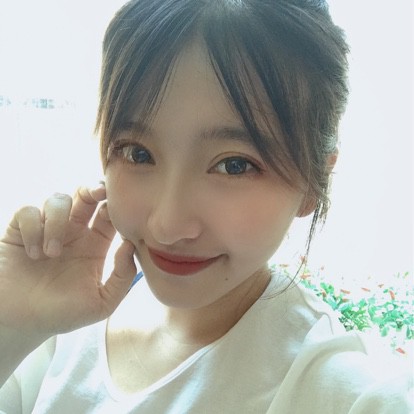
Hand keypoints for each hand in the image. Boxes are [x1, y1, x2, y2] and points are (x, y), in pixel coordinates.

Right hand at [0, 185, 136, 340]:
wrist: (20, 324)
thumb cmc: (61, 314)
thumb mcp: (101, 303)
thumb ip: (122, 278)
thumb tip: (129, 245)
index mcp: (95, 244)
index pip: (110, 215)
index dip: (116, 206)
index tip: (120, 209)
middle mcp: (74, 232)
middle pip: (87, 196)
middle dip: (94, 189)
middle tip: (98, 193)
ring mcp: (47, 229)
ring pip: (59, 199)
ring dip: (57, 222)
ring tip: (51, 254)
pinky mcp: (21, 231)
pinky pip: (29, 211)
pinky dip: (32, 228)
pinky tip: (33, 254)